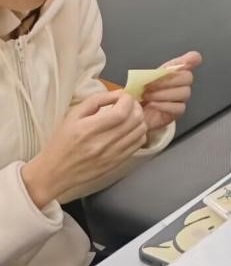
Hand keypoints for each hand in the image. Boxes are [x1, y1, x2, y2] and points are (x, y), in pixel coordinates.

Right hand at [20, 90, 146, 206]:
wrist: (54, 173)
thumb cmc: (61, 142)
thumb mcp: (72, 116)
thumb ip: (96, 100)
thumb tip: (119, 93)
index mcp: (88, 130)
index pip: (121, 112)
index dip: (128, 100)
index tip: (123, 96)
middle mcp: (102, 143)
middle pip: (135, 120)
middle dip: (136, 106)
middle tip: (128, 104)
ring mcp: (112, 155)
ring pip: (140, 131)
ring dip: (139, 119)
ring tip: (130, 115)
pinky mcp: (117, 163)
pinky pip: (139, 144)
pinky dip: (139, 132)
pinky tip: (130, 129)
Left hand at [141, 51, 201, 131]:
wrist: (131, 115)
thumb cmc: (136, 96)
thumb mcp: (139, 81)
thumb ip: (148, 74)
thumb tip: (154, 72)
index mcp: (171, 71)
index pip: (188, 62)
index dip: (191, 59)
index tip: (192, 59)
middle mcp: (179, 83)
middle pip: (187, 77)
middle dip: (168, 80)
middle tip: (150, 85)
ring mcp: (180, 98)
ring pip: (184, 92)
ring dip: (163, 94)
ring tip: (147, 96)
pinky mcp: (177, 112)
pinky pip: (179, 107)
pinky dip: (164, 105)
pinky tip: (153, 105)